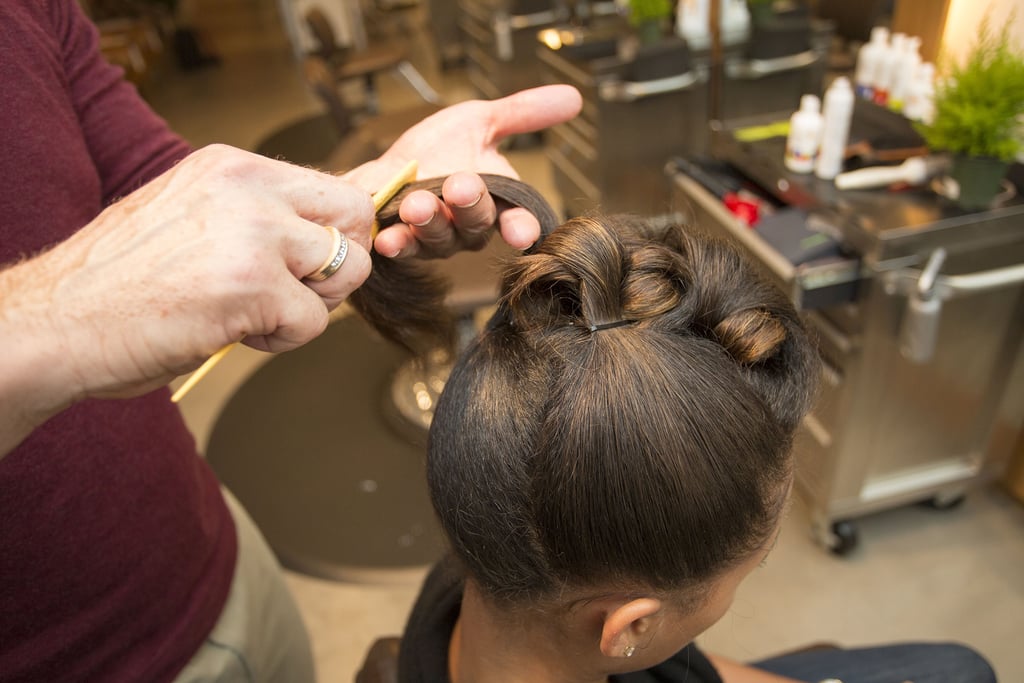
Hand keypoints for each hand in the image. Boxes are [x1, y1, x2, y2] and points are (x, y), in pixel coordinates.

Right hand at [2, 145, 373, 411]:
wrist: (56, 322)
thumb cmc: (122, 282)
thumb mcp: (196, 218)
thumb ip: (259, 215)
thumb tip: (331, 233)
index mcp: (232, 166)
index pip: (331, 188)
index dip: (333, 234)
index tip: (306, 266)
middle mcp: (248, 188)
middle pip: (355, 218)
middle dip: (339, 263)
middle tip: (294, 291)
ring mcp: (254, 234)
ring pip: (347, 269)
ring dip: (312, 303)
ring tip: (256, 313)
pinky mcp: (254, 287)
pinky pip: (316, 320)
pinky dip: (284, 339)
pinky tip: (236, 334)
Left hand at [344, 84, 581, 257]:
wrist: (386, 169)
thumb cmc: (435, 150)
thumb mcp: (480, 121)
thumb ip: (523, 113)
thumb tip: (575, 97)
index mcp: (495, 200)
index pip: (517, 218)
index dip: (521, 226)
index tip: (522, 232)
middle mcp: (469, 226)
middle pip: (478, 224)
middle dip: (470, 205)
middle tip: (460, 185)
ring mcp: (436, 239)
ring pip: (440, 237)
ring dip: (430, 221)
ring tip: (416, 203)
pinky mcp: (402, 243)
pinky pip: (402, 249)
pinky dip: (396, 244)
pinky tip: (386, 238)